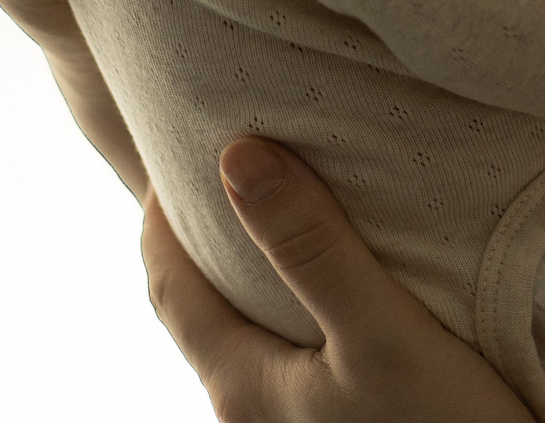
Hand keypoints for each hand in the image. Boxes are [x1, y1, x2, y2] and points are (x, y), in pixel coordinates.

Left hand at [144, 138, 536, 422]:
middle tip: (225, 168)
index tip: (177, 148)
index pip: (167, 286)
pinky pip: (285, 355)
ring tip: (281, 214)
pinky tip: (333, 289)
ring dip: (246, 274)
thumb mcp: (384, 334)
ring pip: (242, 336)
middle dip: (198, 240)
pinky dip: (286, 305)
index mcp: (241, 388)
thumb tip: (237, 156)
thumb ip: (314, 249)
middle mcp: (250, 415)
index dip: (160, 215)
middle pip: (197, 313)